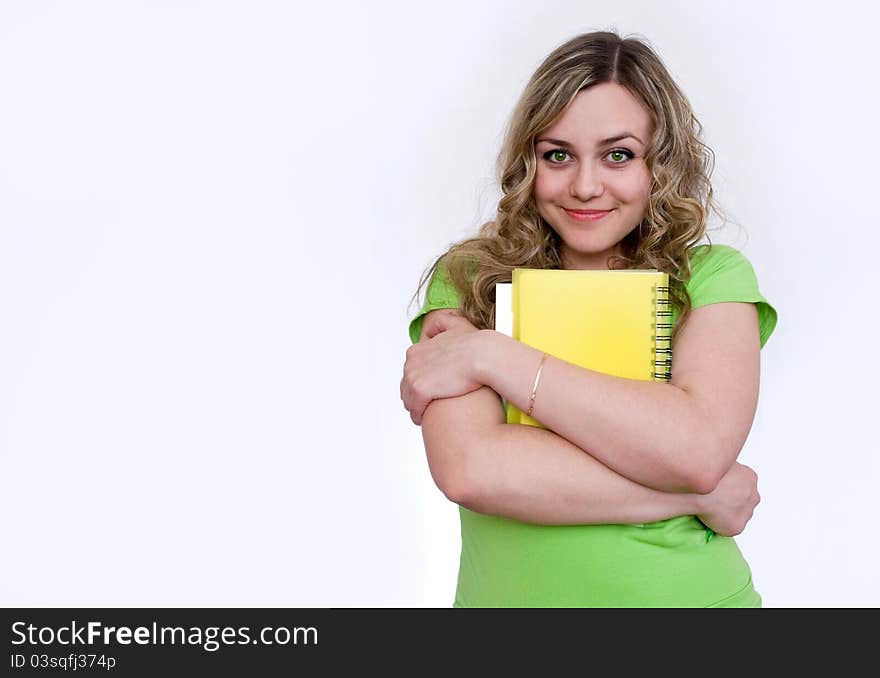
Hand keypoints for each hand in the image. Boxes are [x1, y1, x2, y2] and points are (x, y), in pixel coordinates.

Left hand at [401, 310, 484, 424]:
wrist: (483, 356)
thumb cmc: (474, 346)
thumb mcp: (456, 326)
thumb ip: (442, 323)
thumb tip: (432, 329)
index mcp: (416, 351)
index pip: (410, 373)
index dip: (421, 382)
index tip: (431, 389)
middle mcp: (410, 364)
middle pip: (406, 387)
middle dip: (416, 396)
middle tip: (429, 403)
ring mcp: (413, 377)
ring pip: (409, 400)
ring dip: (417, 407)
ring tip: (429, 413)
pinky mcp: (420, 391)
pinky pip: (415, 410)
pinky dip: (420, 416)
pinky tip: (428, 418)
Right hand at [694, 462, 759, 536]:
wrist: (698, 489)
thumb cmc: (705, 472)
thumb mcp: (719, 459)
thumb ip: (725, 465)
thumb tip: (718, 465)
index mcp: (750, 477)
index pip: (742, 482)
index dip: (729, 485)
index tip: (718, 487)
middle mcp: (754, 495)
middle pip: (743, 498)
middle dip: (731, 499)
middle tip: (714, 497)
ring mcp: (747, 512)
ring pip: (738, 513)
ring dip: (728, 511)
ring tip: (710, 506)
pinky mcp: (737, 527)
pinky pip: (730, 526)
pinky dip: (721, 524)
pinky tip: (709, 516)